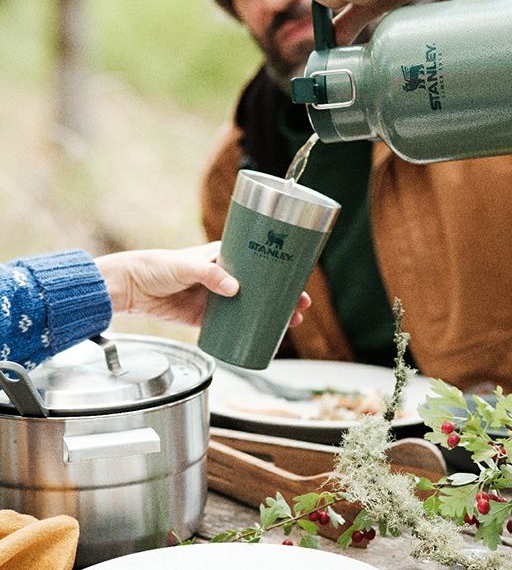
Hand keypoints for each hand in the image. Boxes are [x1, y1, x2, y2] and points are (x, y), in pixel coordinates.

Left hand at [95, 242, 311, 327]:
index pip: (260, 262)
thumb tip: (234, 288)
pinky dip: (249, 330)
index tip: (298, 280)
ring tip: (291, 324)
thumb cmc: (156, 266)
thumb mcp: (185, 266)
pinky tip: (264, 336)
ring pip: (252, 307)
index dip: (281, 271)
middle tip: (301, 307)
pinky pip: (233, 325)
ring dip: (271, 315)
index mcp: (223, 257)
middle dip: (284, 297)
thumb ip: (209, 274)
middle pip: (262, 287)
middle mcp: (224, 276)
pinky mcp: (205, 317)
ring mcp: (217, 298)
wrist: (130, 288)